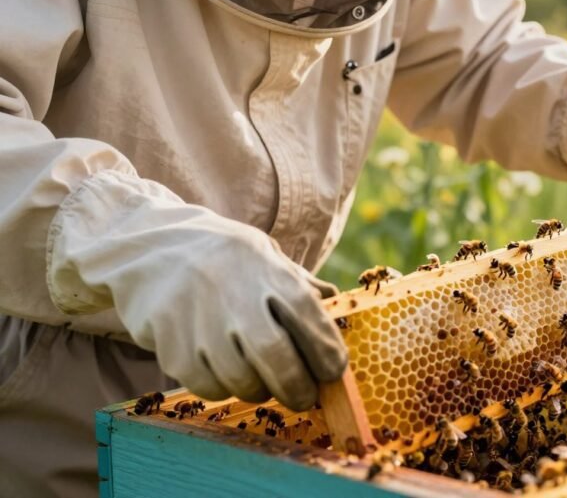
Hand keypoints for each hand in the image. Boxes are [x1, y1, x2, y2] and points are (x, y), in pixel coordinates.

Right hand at [47, 170, 346, 409]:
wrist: (150, 247)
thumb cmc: (220, 255)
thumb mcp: (262, 253)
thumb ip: (297, 281)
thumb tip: (336, 299)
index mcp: (266, 269)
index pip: (309, 315)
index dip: (326, 349)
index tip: (335, 372)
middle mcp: (234, 293)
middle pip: (274, 355)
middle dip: (296, 386)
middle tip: (304, 398)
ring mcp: (198, 320)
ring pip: (240, 379)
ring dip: (258, 390)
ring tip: (262, 383)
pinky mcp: (170, 344)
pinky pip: (206, 385)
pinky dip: (222, 389)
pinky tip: (224, 374)